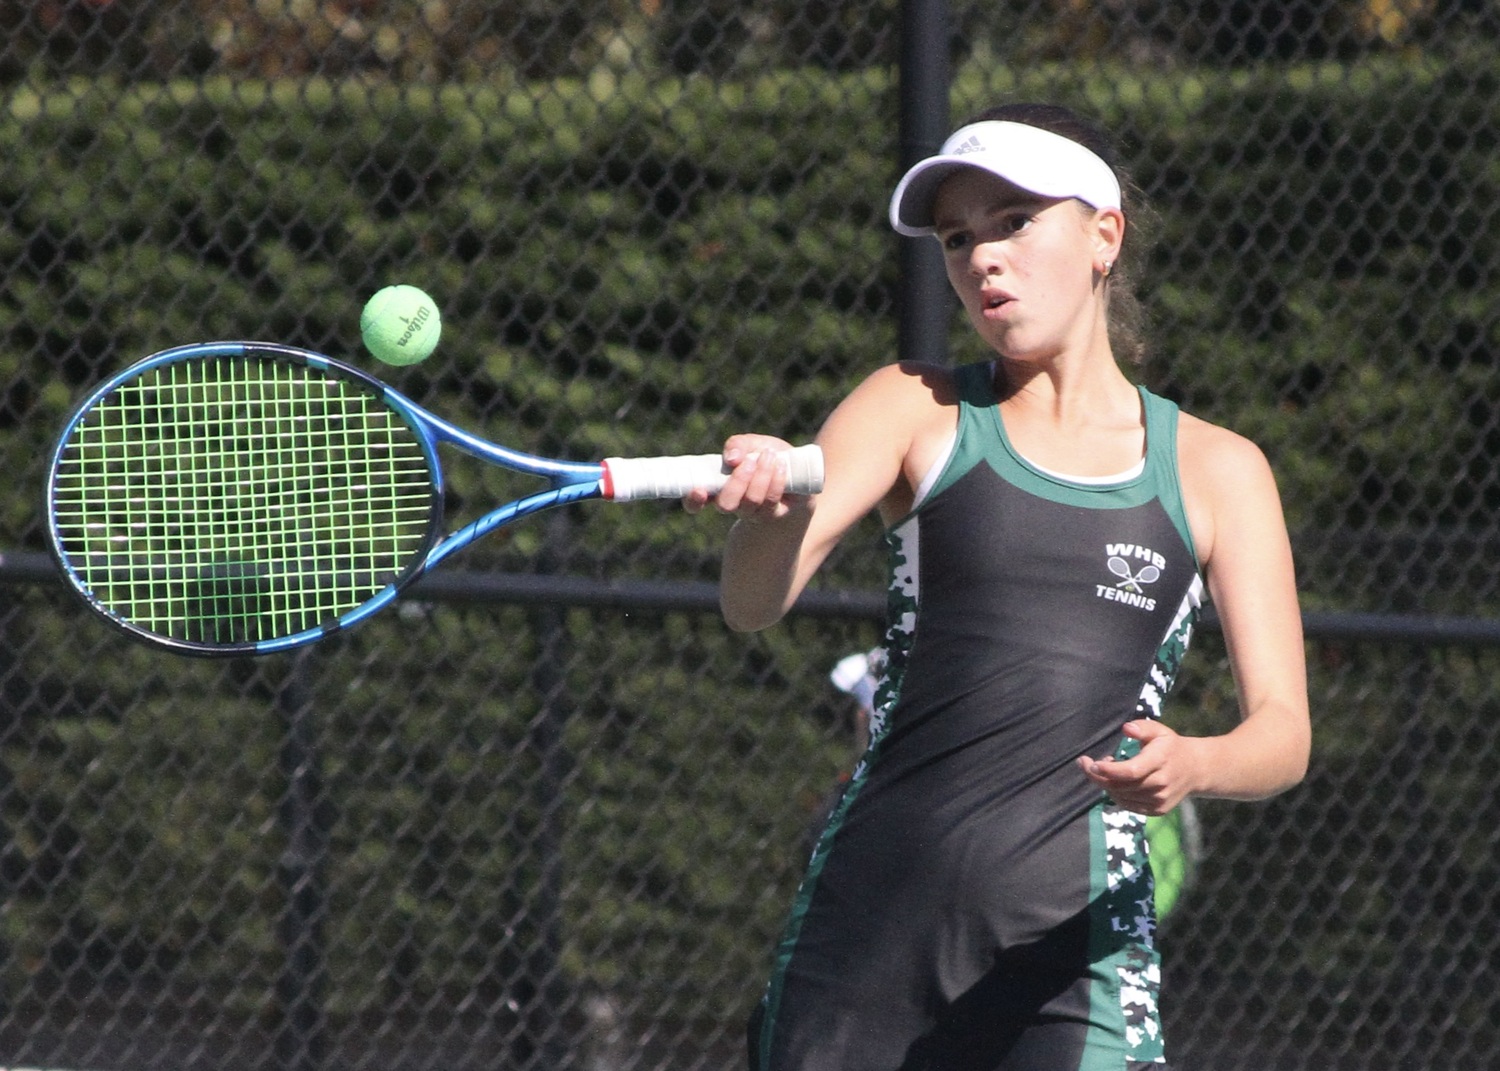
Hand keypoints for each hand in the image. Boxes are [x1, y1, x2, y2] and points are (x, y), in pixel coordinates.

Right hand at [683, 434, 804, 520]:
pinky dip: (775, 480)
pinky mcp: (774, 513)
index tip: (699, 489)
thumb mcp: (752, 444)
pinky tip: (781, 466)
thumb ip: (738, 445)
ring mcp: (753, 512)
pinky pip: (771, 501)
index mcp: (718, 487)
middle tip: (749, 462)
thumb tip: (731, 459)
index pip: (695, 502)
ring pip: (751, 502)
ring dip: (760, 476)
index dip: (693, 500)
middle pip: (726, 505)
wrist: (798, 473)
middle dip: (737, 483)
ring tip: (769, 456)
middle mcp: (733, 504)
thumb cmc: (767, 456)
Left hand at [1077, 719, 1198, 815]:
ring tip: (1103, 769)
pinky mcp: (1157, 810)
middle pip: (1122, 786)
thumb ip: (1142, 727)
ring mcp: (1160, 800)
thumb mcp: (1159, 731)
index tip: (1090, 763)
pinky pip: (1128, 805)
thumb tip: (1126, 728)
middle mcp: (1161, 783)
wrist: (1195, 770)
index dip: (1108, 770)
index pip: (1131, 771)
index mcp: (1161, 760)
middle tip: (1085, 763)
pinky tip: (1114, 781)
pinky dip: (1115, 794)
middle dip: (1098, 776)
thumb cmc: (1170, 746)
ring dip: (1106, 784)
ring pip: (1122, 797)